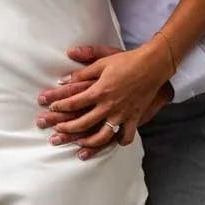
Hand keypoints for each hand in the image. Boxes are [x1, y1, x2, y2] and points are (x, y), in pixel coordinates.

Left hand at [36, 42, 171, 158]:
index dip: (59, 106)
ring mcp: (122, 114)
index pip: (74, 103)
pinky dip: (119, 142)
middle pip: (83, 123)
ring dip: (88, 142)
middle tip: (57, 130)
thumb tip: (63, 78)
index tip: (50, 107)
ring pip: (103, 136)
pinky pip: (126, 136)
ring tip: (79, 143)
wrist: (153, 65)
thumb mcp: (102, 61)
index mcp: (99, 91)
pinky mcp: (134, 118)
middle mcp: (109, 106)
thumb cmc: (127, 61)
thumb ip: (82, 71)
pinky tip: (112, 142)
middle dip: (67, 128)